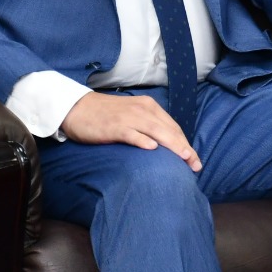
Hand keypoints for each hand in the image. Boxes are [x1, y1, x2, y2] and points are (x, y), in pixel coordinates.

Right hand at [59, 91, 202, 171]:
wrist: (76, 108)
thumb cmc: (106, 115)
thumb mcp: (132, 116)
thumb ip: (149, 126)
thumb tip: (166, 146)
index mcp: (149, 107)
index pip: (173, 127)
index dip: (186, 144)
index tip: (194, 160)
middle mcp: (142, 110)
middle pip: (169, 130)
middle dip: (184, 148)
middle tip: (195, 165)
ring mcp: (129, 117)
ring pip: (156, 131)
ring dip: (172, 145)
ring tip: (184, 158)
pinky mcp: (114, 126)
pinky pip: (132, 133)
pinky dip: (143, 140)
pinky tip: (152, 149)